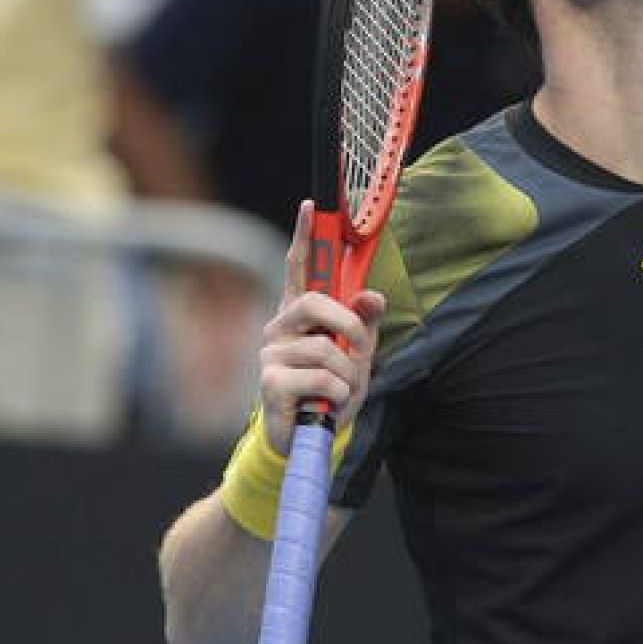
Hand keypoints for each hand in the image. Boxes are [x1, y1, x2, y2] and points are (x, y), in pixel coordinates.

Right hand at [259, 201, 385, 455]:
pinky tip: (328, 404)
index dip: (304, 235)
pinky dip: (335, 393)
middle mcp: (280, 328)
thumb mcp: (359, 356)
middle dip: (347, 326)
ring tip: (340, 390)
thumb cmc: (331, 392)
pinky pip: (318, 377)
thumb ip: (365, 325)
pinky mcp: (269, 382)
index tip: (311, 205)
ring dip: (346, 373)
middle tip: (357, 348)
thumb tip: (372, 296)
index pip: (298, 267)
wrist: (312, 438)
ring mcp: (270, 354)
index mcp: (300, 316)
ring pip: (323, 347)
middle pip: (313, 302)